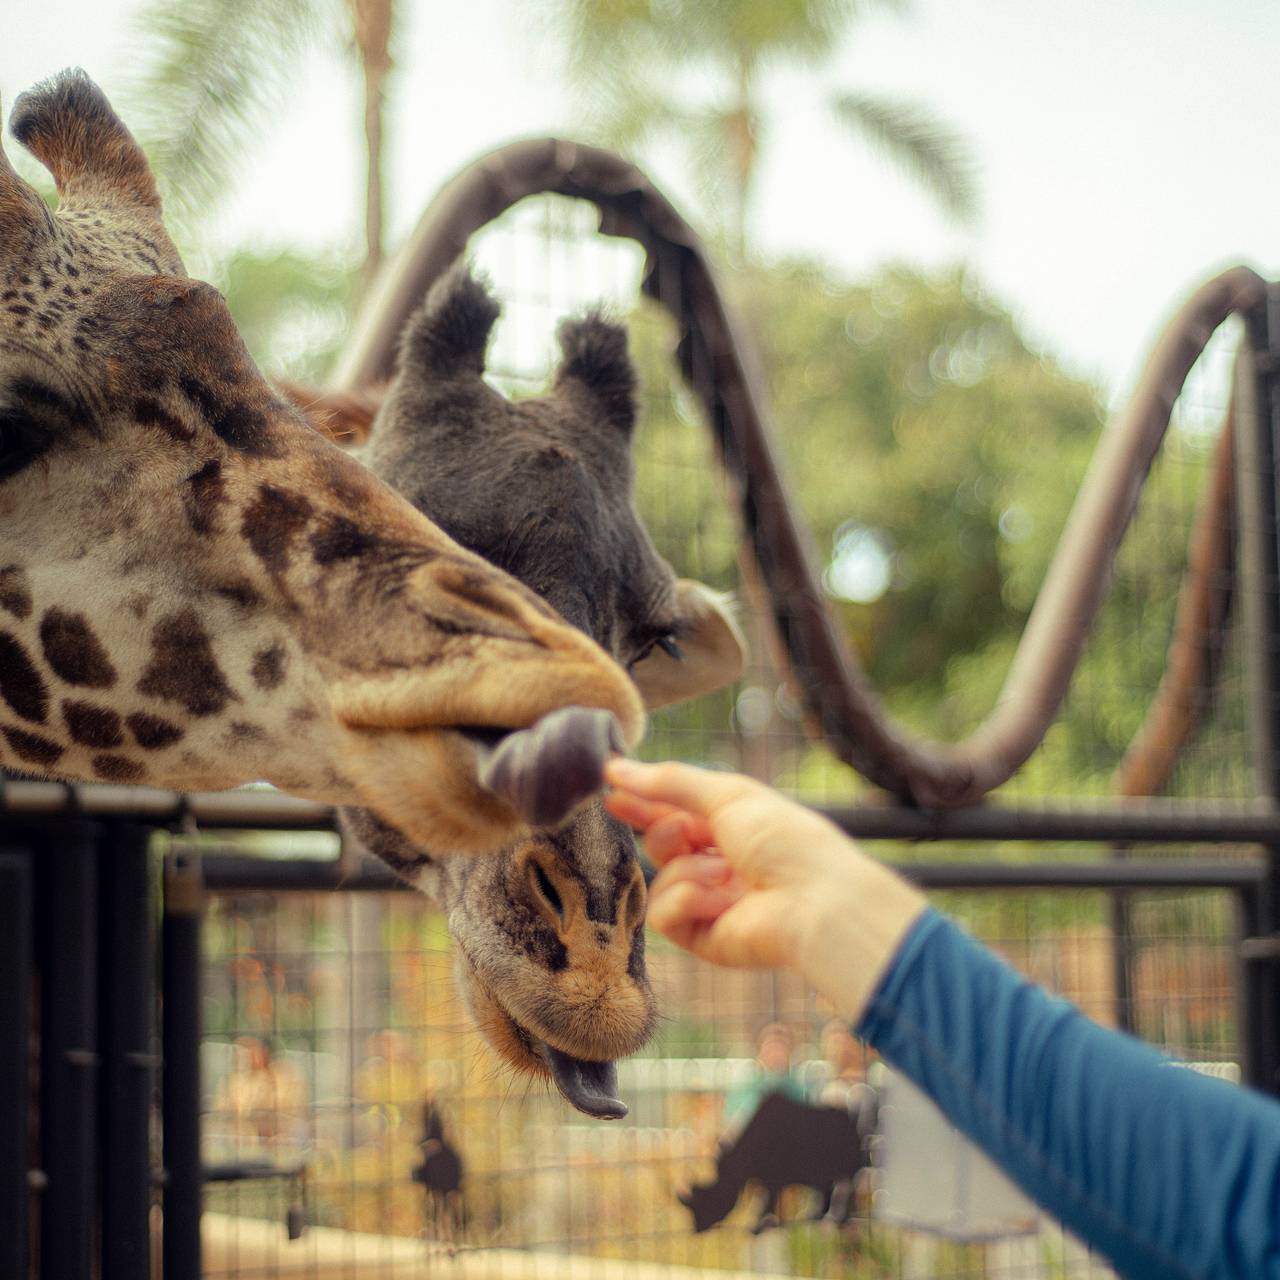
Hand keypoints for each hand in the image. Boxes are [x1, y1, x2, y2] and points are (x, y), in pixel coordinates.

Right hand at [604, 758, 927, 1016]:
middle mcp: (722, 865)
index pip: (675, 811)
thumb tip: (615, 767)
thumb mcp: (727, 794)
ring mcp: (712, 904)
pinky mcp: (703, 937)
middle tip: (683, 831)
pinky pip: (664, 916)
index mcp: (733, 827)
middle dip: (662, 833)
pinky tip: (721, 902)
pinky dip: (688, 901)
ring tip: (723, 873)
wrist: (815, 900)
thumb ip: (669, 782)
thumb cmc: (784, 840)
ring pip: (659, 880)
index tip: (609, 792)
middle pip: (661, 845)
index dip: (642, 803)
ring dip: (686, 870)